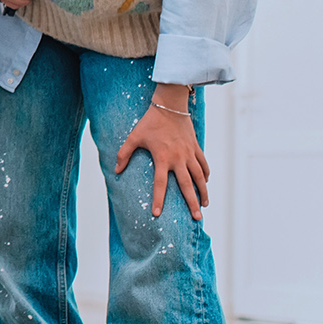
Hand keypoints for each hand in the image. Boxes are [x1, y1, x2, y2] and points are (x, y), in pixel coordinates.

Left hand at [113, 86, 208, 218]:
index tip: (157, 214)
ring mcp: (189, 153)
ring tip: (205, 205)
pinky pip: (203, 164)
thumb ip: (124, 153)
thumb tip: (116, 170)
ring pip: (200, 177)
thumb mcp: (134, 136)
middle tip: (197, 218)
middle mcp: (178, 158)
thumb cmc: (150, 122)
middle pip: (187, 185)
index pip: (159, 184)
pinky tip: (206, 182)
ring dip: (203, 191)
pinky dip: (206, 174)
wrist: (170, 105)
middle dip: (192, 203)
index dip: (158, 199)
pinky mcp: (195, 147)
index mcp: (162, 158)